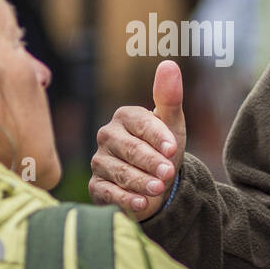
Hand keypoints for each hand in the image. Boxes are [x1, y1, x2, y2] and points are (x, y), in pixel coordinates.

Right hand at [89, 60, 186, 220]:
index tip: (172, 148)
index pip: (140, 123)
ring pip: (119, 171)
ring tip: (159, 189)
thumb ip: (169, 97)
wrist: (158, 184)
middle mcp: (108, 136)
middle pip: (129, 149)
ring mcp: (100, 162)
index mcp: (125, 117)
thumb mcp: (172, 125)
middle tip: (169, 173)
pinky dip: (125, 199)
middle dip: (150, 161)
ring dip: (141, 181)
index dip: (156, 136)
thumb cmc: (164, 149)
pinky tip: (142, 204)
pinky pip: (107, 192)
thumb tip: (169, 64)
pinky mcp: (96, 186)